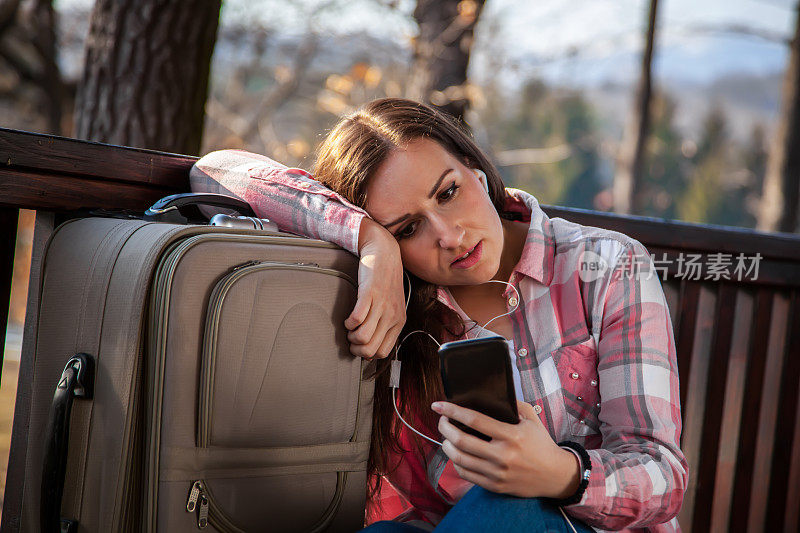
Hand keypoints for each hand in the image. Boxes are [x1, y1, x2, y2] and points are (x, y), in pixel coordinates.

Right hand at [345, 218, 405, 358]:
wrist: (385, 253)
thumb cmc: (386, 280)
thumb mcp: (392, 306)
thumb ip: (385, 325)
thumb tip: (369, 349)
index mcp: (398, 321)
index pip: (383, 352)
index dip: (367, 353)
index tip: (360, 345)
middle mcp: (392, 316)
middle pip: (370, 349)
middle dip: (356, 348)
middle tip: (351, 338)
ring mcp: (382, 305)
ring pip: (363, 338)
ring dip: (351, 336)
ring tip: (349, 328)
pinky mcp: (370, 294)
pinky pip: (357, 319)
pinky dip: (348, 323)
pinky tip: (348, 318)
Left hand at [431, 401, 580, 498]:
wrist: (556, 475)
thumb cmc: (541, 444)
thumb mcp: (531, 419)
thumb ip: (513, 404)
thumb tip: (492, 393)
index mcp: (511, 435)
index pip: (474, 420)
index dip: (452, 411)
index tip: (438, 405)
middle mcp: (503, 455)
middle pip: (461, 441)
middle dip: (444, 427)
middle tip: (442, 420)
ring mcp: (497, 473)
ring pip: (459, 459)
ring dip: (446, 445)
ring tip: (446, 437)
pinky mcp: (495, 486)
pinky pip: (466, 474)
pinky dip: (456, 462)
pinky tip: (456, 454)